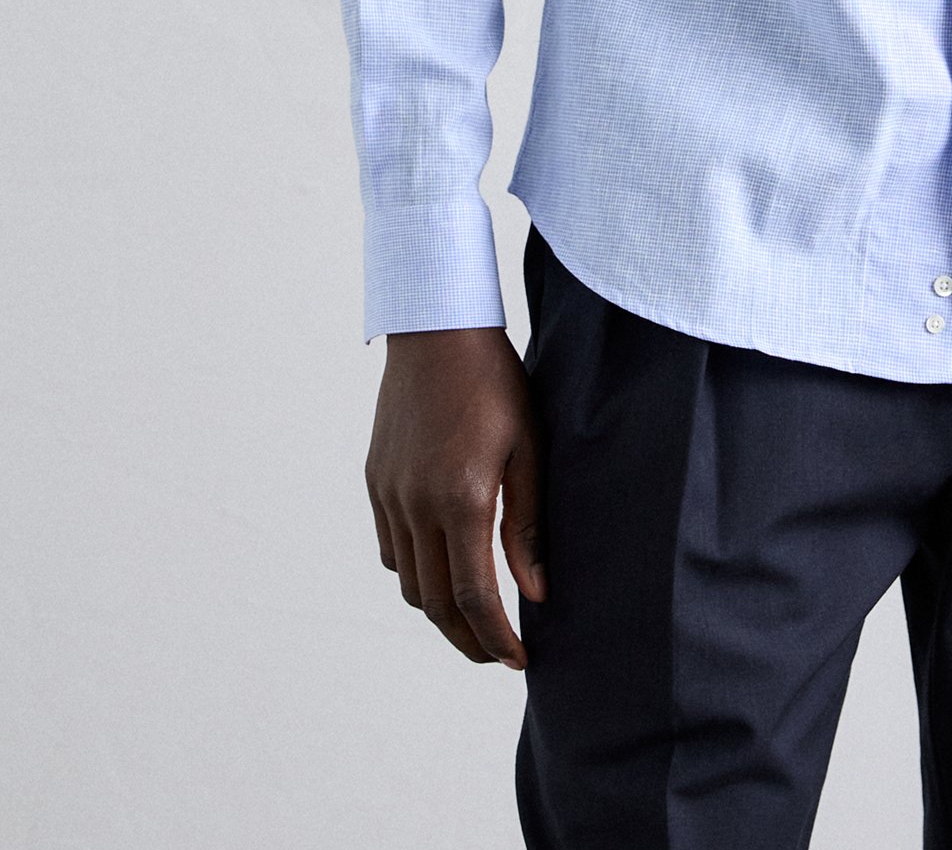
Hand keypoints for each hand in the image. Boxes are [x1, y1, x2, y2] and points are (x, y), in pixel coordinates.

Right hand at [364, 327, 546, 666]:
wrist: (437, 330)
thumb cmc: (495, 383)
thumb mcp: (528, 448)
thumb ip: (528, 525)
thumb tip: (535, 593)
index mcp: (460, 501)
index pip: (474, 598)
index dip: (496, 640)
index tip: (518, 661)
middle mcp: (416, 506)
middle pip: (436, 604)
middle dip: (468, 640)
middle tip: (497, 656)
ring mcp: (390, 495)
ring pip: (409, 582)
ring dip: (440, 611)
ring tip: (474, 619)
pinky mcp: (376, 482)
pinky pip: (391, 549)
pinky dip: (415, 573)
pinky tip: (442, 568)